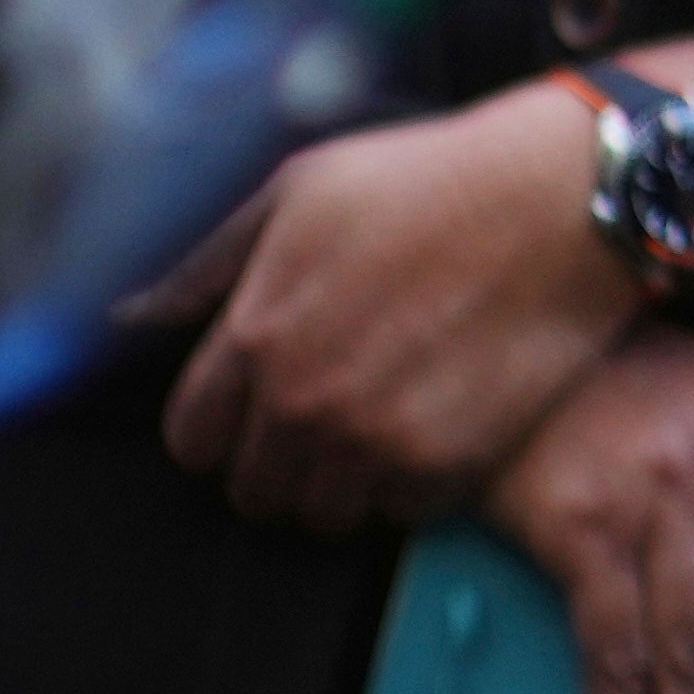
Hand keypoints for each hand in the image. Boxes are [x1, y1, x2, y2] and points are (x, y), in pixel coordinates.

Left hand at [154, 74, 639, 527]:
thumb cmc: (431, 179)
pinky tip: (436, 426)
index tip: (258, 408)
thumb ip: (208, 265)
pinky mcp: (448, 463)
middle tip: (329, 418)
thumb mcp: (300, 191)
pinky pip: (401, 514)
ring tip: (383, 428)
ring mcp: (377, 439)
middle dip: (280, 460)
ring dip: (345, 482)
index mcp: (256, 335)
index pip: (193, 440)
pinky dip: (413, 485)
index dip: (221, 427)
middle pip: (254, 490)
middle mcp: (304, 400)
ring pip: (324, 514)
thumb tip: (129, 315)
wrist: (564, 199)